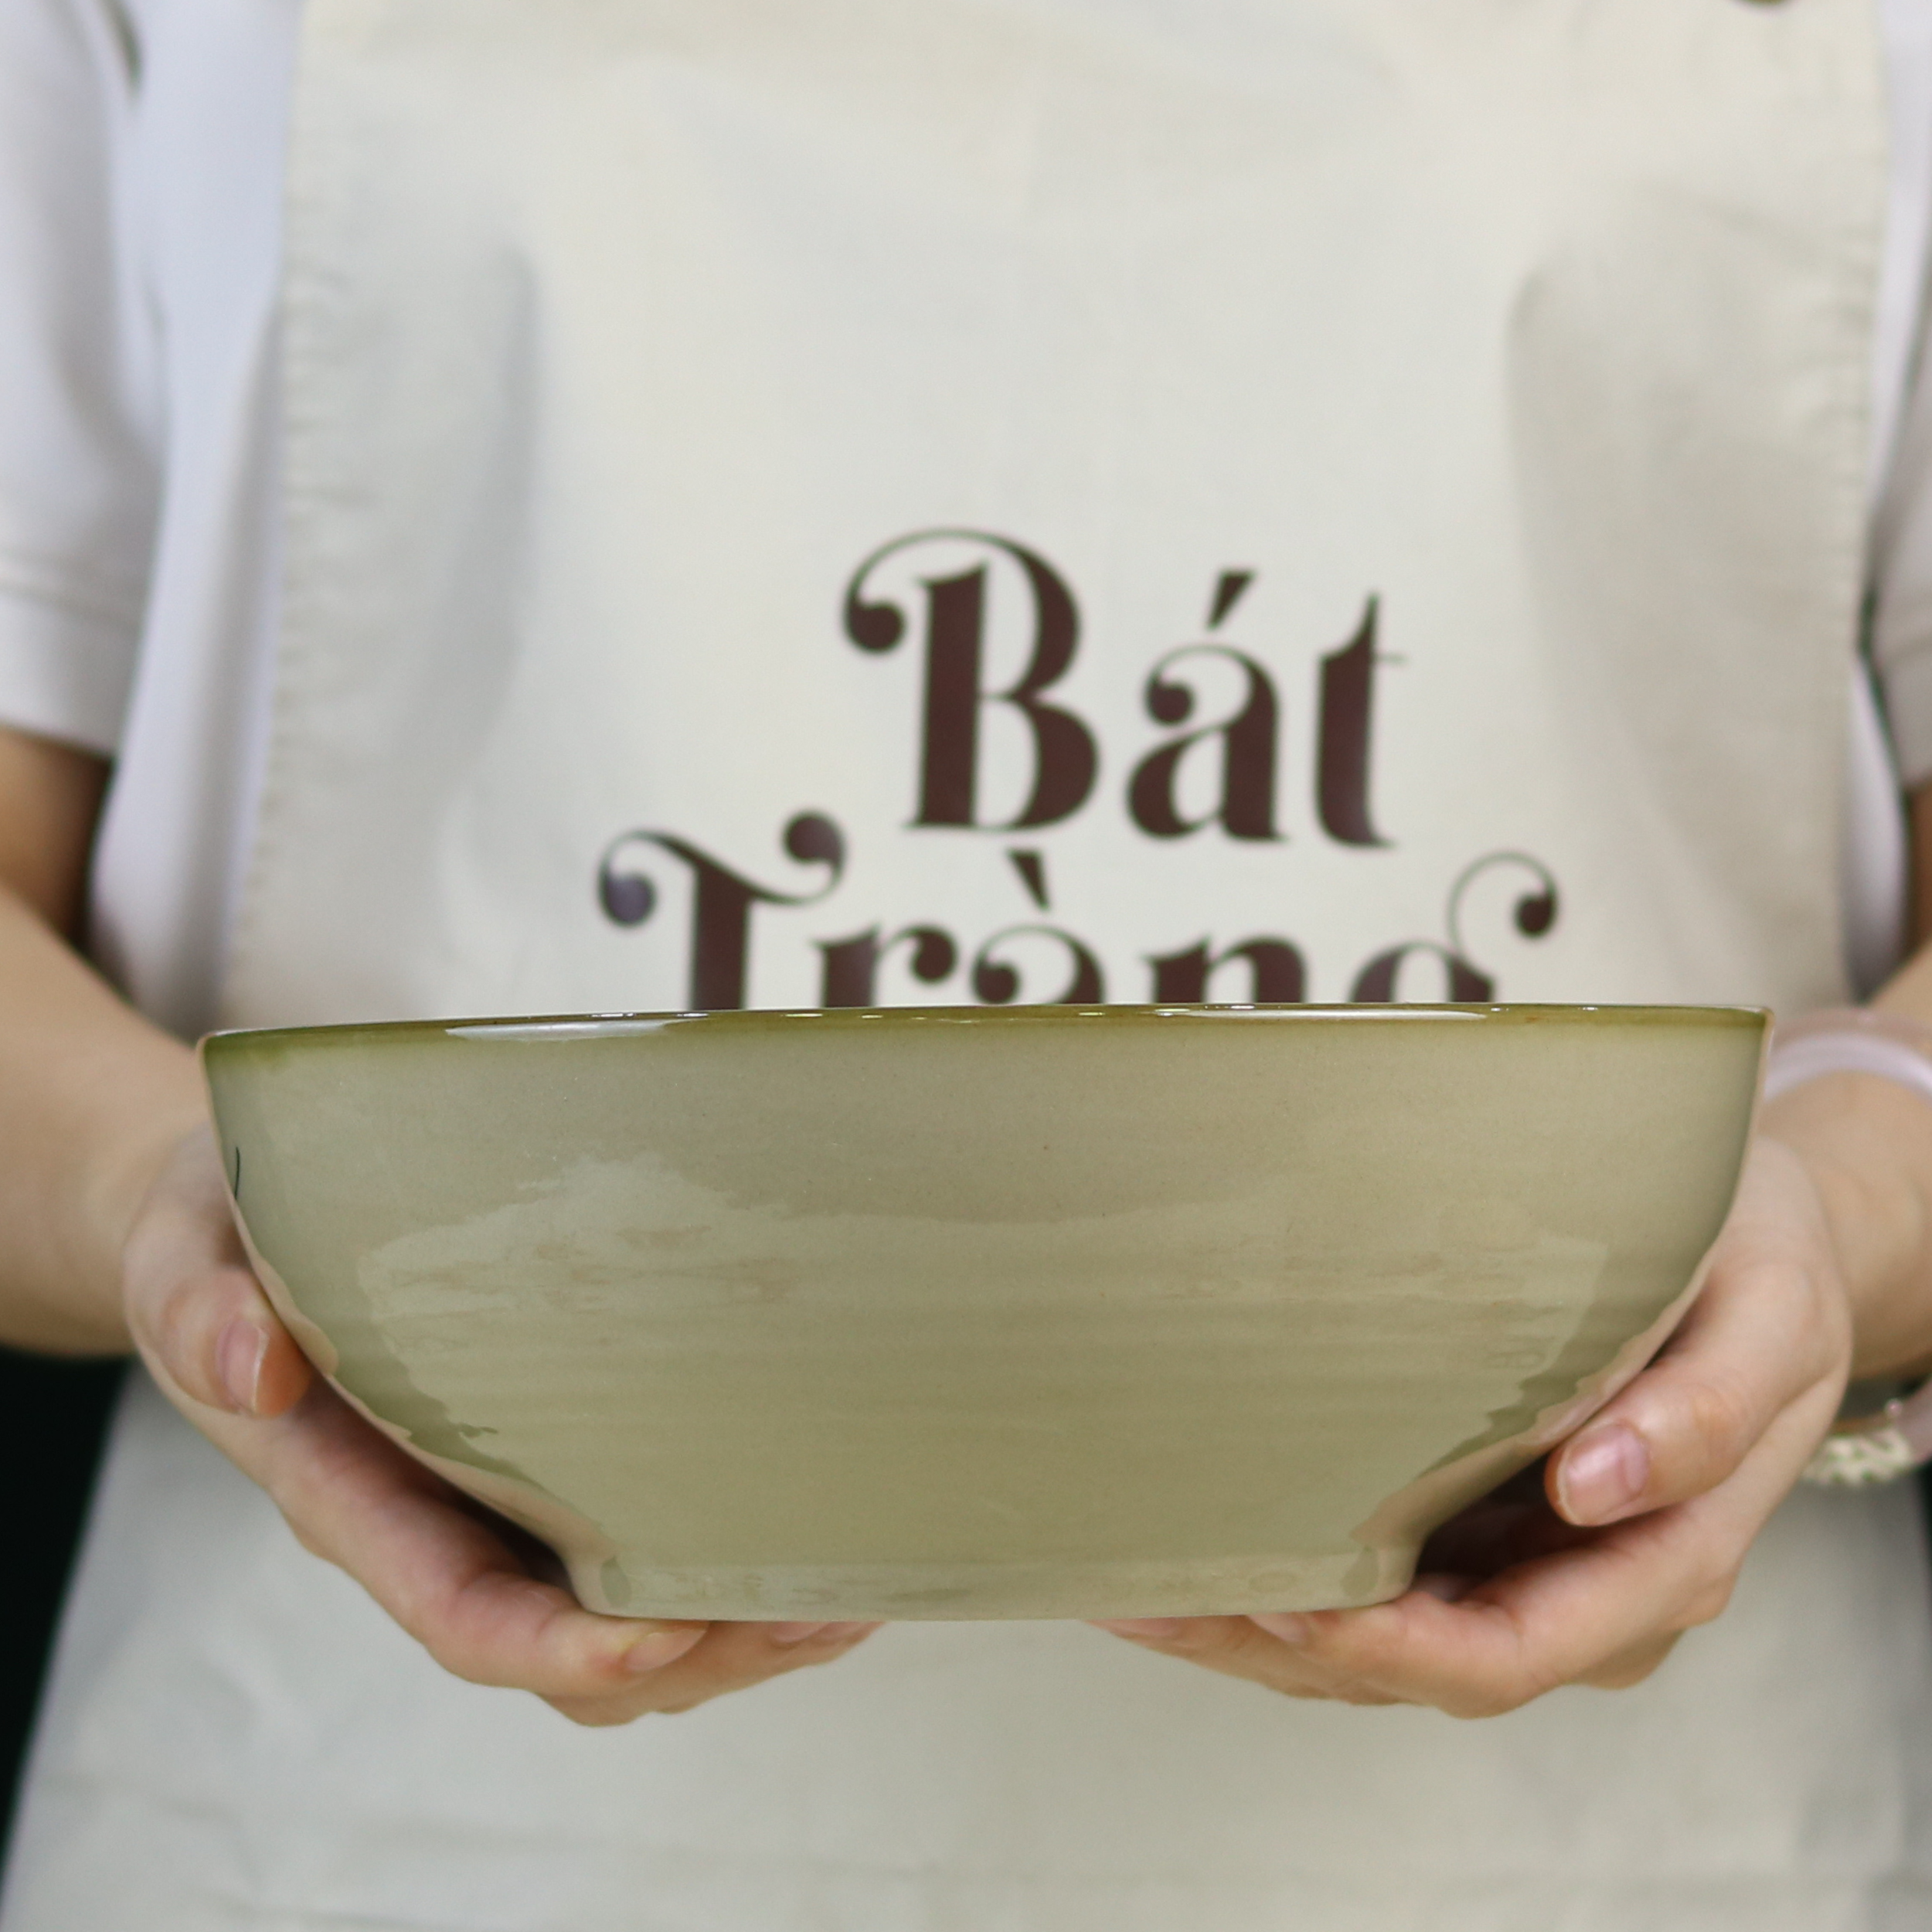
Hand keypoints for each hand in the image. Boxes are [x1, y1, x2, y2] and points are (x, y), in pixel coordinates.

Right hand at [122, 1125, 877, 1724]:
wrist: (231, 1223)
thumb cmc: (214, 1238)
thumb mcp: (183, 1254)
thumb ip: (199, 1307)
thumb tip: (252, 1366)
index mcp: (344, 1492)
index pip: (454, 1607)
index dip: (557, 1647)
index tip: (658, 1638)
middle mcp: (428, 1521)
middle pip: (564, 1646)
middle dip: (693, 1658)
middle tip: (816, 1617)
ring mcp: (490, 1501)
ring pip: (615, 1622)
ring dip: (734, 1629)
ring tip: (849, 1598)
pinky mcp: (541, 1458)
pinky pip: (630, 1549)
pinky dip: (725, 1564)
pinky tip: (811, 1534)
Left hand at [1093, 1135, 1851, 1715]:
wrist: (1768, 1262)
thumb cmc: (1760, 1279)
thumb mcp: (1765, 1318)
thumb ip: (1703, 1411)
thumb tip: (1595, 1486)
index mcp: (1660, 1564)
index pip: (1501, 1653)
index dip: (1379, 1646)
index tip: (1276, 1595)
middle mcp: (1579, 1591)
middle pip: (1411, 1668)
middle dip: (1273, 1645)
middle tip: (1146, 1598)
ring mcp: (1520, 1570)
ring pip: (1373, 1648)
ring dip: (1250, 1628)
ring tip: (1128, 1584)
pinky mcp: (1474, 1530)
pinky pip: (1371, 1590)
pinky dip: (1276, 1582)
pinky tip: (1186, 1545)